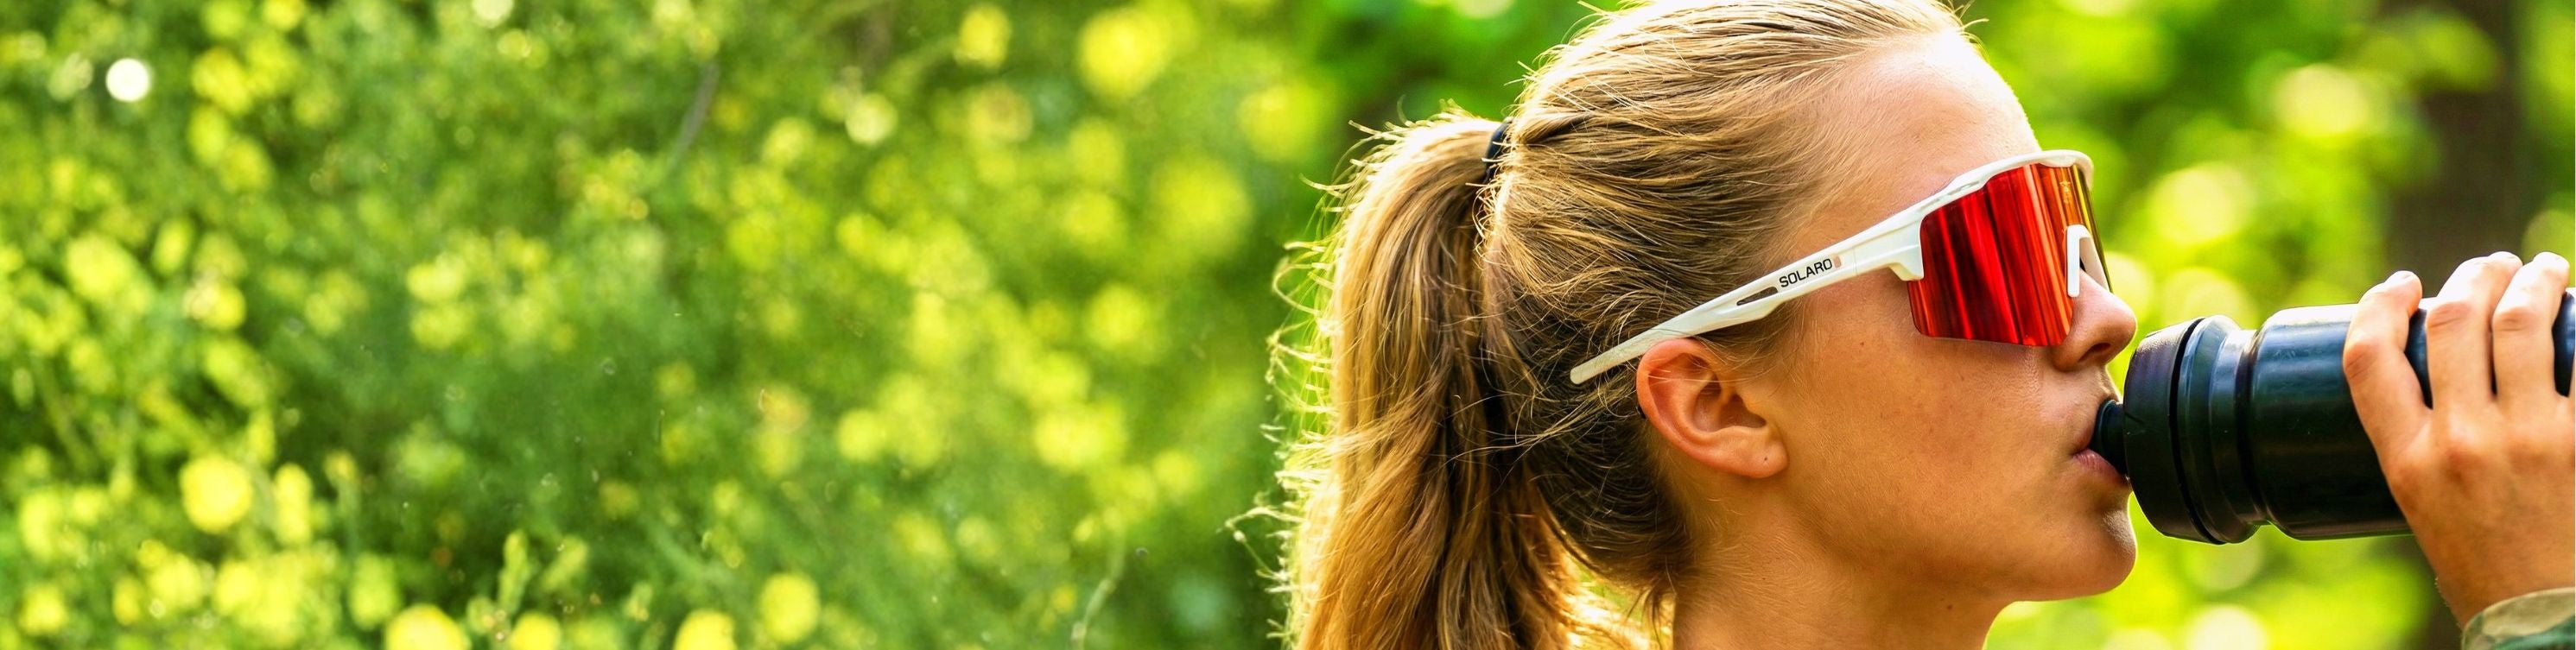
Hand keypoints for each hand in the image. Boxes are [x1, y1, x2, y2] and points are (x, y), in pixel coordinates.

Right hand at [2343, 251, 2573, 625]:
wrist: (2546, 621)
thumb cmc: (2486, 572)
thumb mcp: (2423, 509)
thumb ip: (2426, 448)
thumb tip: (2447, 380)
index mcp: (2406, 461)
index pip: (2370, 358)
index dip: (2381, 306)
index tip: (2400, 287)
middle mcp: (2461, 442)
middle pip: (2453, 323)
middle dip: (2472, 277)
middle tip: (2491, 267)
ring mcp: (2530, 439)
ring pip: (2520, 325)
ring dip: (2531, 282)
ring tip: (2541, 271)